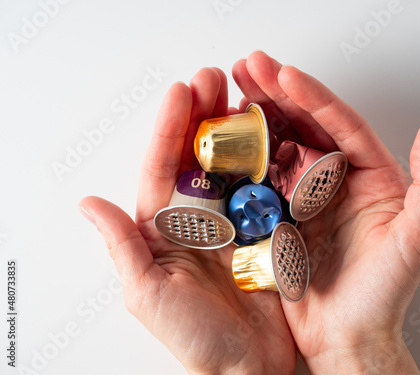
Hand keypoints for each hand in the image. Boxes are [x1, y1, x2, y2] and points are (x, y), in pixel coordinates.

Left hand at [79, 68, 296, 373]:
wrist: (248, 366)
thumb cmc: (195, 338)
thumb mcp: (147, 294)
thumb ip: (123, 247)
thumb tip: (89, 204)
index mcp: (164, 229)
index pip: (163, 168)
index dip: (170, 129)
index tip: (181, 93)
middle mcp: (199, 219)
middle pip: (199, 157)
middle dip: (204, 115)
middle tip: (214, 79)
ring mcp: (235, 222)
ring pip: (233, 164)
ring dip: (237, 129)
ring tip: (242, 94)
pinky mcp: (265, 230)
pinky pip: (266, 188)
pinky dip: (269, 159)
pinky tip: (273, 133)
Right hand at [232, 51, 419, 373]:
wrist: (346, 335)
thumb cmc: (383, 294)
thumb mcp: (417, 239)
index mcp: (372, 177)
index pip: (341, 125)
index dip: (313, 96)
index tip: (284, 74)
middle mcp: (339, 179)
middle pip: (307, 125)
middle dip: (278, 93)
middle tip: (250, 67)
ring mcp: (307, 194)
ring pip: (282, 143)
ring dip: (259, 115)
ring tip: (235, 90)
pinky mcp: (283, 212)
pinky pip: (264, 175)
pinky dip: (248, 154)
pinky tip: (231, 136)